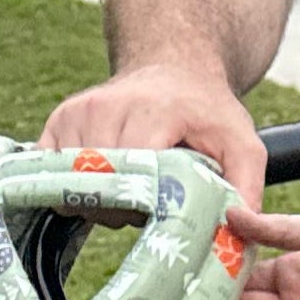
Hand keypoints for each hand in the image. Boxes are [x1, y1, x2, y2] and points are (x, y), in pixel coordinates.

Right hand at [41, 63, 267, 203]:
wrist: (176, 70)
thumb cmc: (210, 114)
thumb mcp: (244, 146)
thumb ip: (247, 186)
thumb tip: (242, 229)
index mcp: (153, 112)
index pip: (133, 173)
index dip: (147, 203)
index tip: (165, 211)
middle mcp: (108, 106)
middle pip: (99, 181)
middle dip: (122, 207)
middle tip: (148, 205)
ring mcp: (79, 110)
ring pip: (73, 180)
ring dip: (99, 199)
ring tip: (131, 189)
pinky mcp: (60, 117)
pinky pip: (52, 169)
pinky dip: (77, 185)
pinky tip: (106, 179)